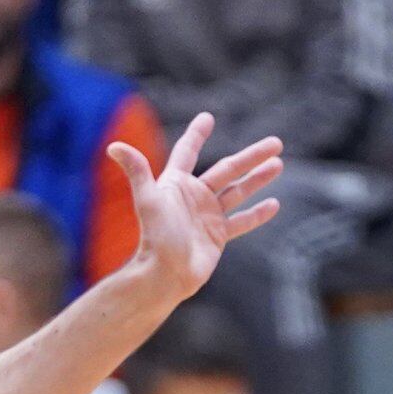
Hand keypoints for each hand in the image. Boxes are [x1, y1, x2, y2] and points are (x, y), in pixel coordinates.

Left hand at [112, 113, 285, 301]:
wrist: (165, 275)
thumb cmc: (155, 237)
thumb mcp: (148, 199)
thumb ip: (137, 171)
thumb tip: (114, 146)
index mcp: (176, 184)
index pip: (188, 152)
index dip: (197, 135)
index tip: (207, 118)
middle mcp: (194, 196)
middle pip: (227, 169)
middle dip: (251, 156)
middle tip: (276, 142)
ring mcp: (208, 215)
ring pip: (239, 191)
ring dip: (258, 178)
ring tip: (278, 164)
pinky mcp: (218, 235)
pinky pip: (242, 221)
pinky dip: (258, 214)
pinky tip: (274, 204)